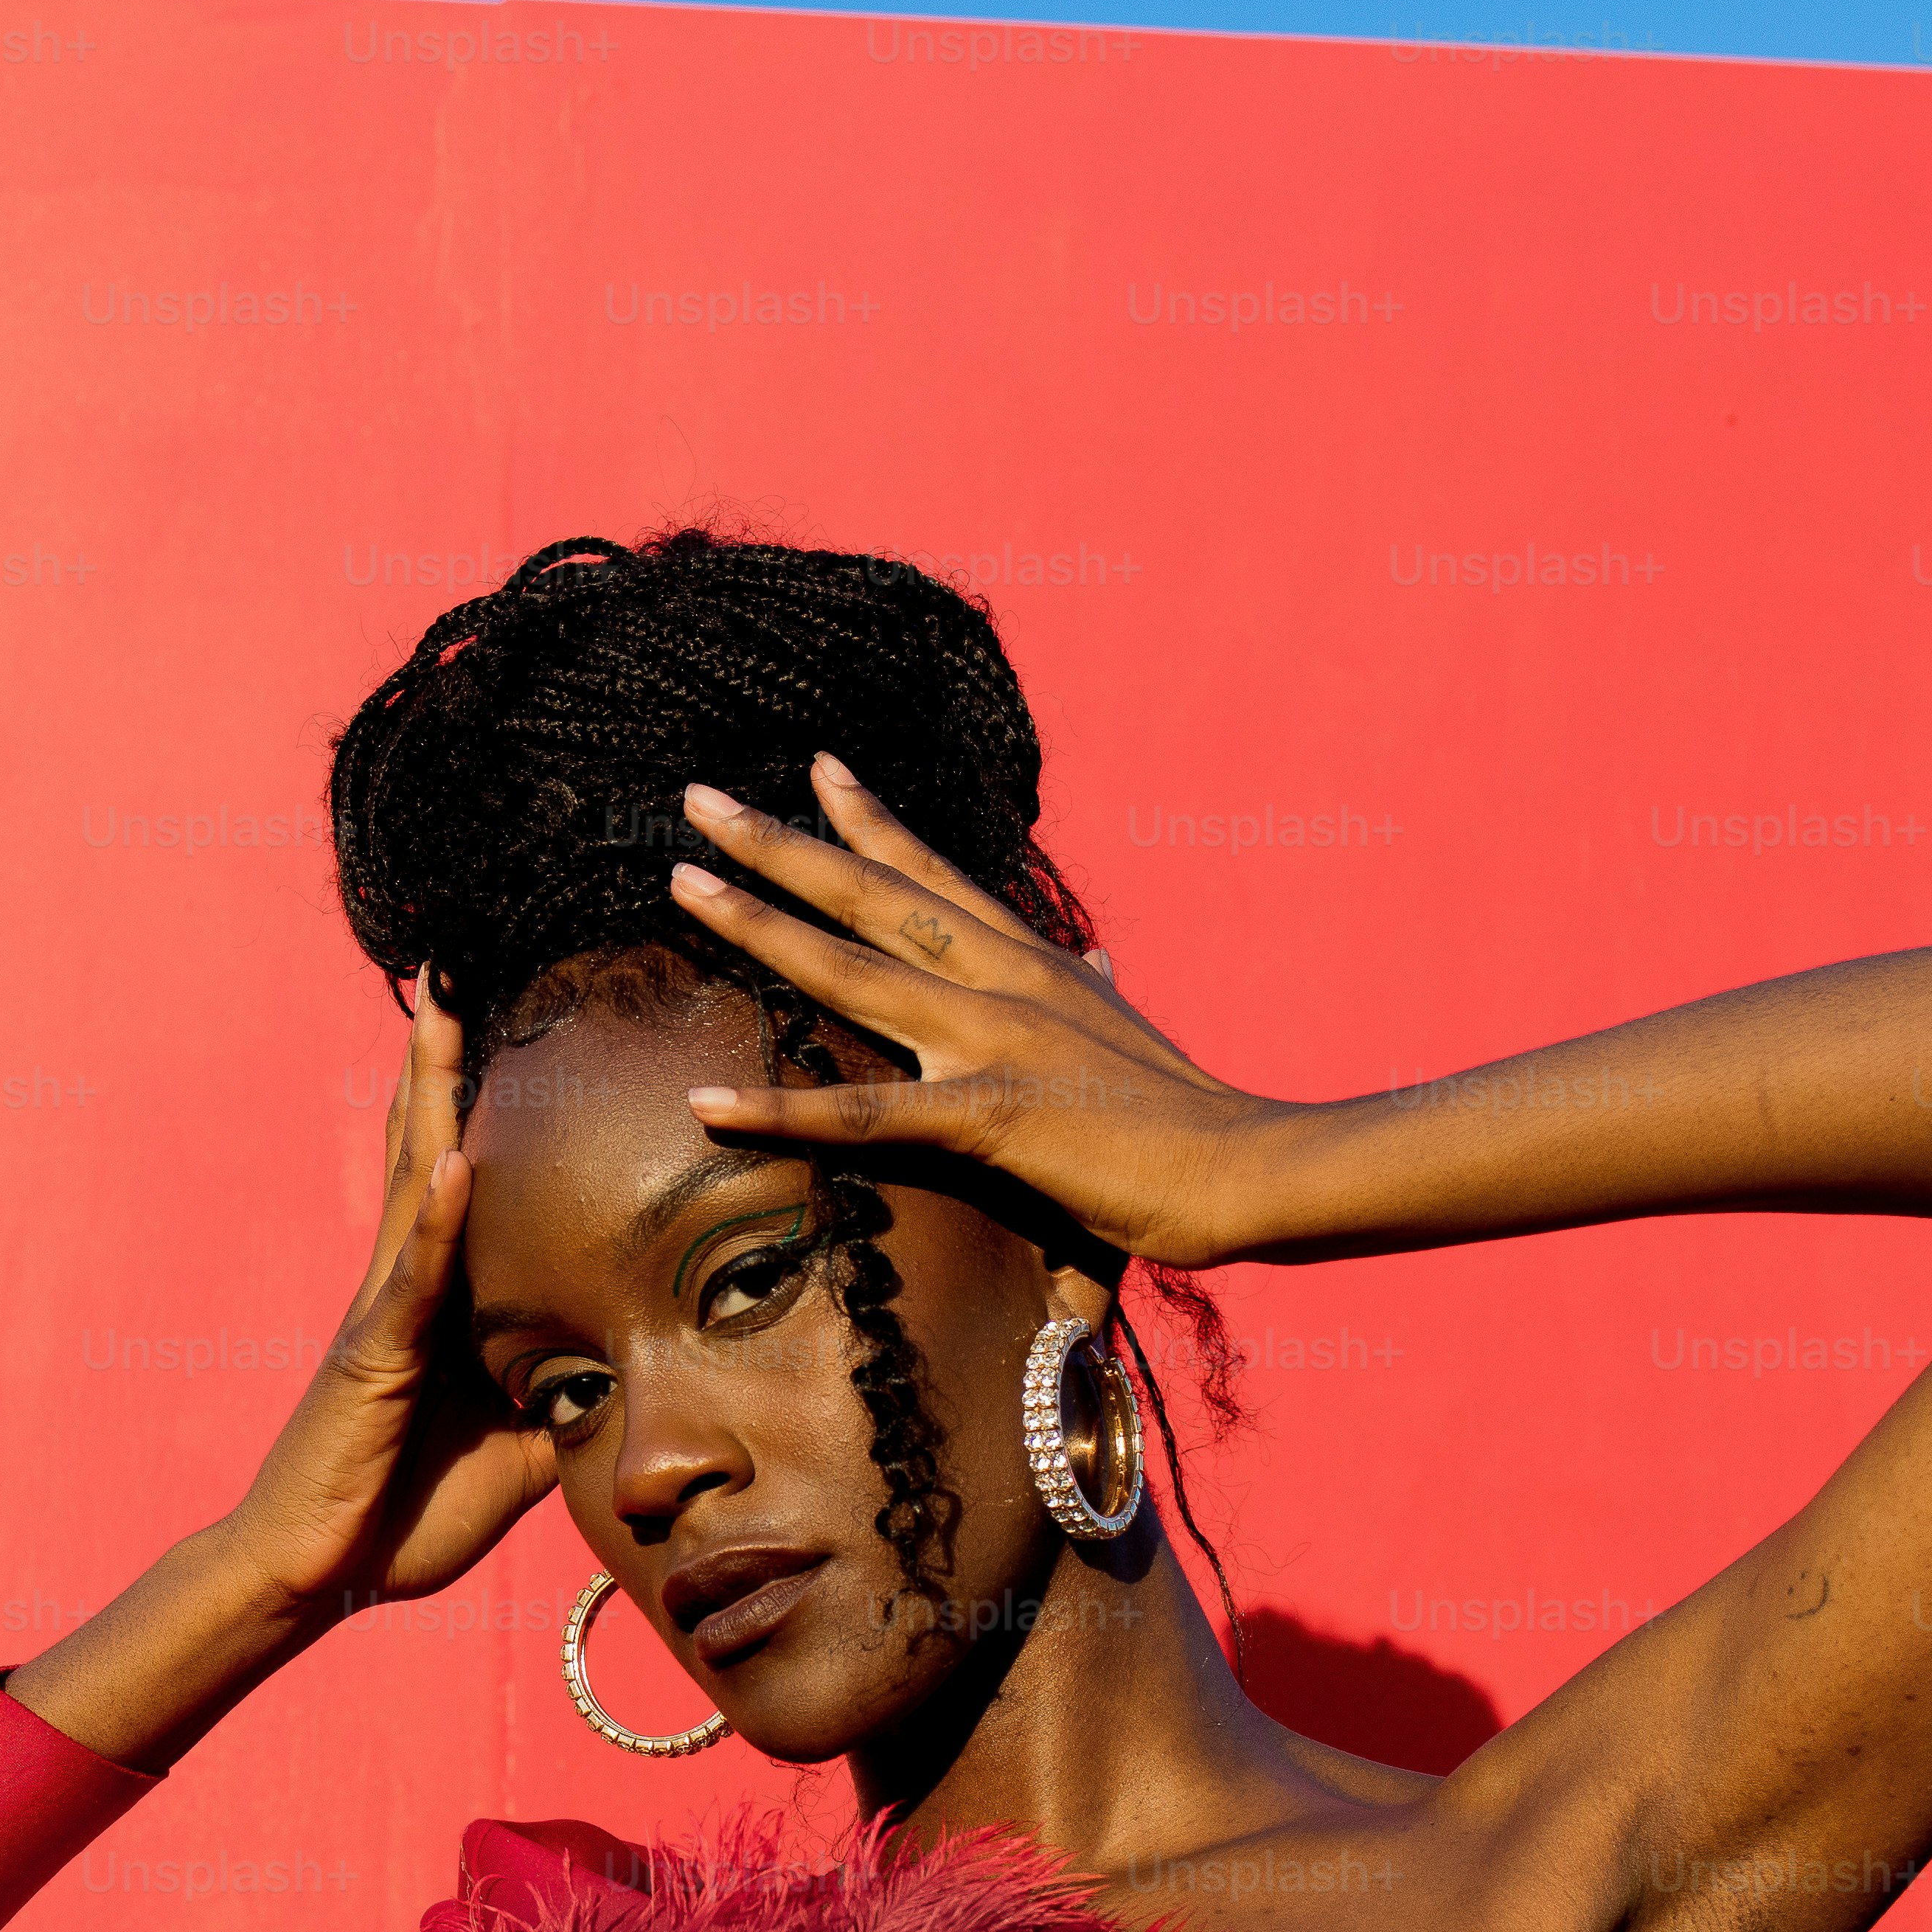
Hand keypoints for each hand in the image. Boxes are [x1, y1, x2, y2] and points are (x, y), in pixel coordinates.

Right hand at [215, 975, 557, 1614]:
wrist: (318, 1574)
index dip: (479, 1099)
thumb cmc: (405, 1511)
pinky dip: (432, 1222)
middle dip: (444, 1056)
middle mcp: (404, 1286)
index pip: (464, 1178)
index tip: (509, 1017)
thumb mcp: (516, 1448)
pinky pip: (408, 1282)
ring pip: (411, 1181)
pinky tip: (452, 1164)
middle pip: (426, 1145)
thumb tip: (636, 1371)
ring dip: (429, 1098)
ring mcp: (383, 1315)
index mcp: (438, 1302)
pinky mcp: (370, 1360)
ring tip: (445, 1011)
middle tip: (460, 960)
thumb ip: (562, 1397)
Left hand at [664, 759, 1291, 1267]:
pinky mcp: (991, 1115)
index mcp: (1036, 964)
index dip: (873, 820)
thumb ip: (1097, 992)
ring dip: (759, 924)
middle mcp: (1004, 980)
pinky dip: (781, 1111)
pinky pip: (863, 1114)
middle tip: (699, 798)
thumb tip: (1095, 957)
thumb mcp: (1132, 1032)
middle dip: (779, 843)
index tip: (819, 767)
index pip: (938, 875)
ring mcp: (994, 1039)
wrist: (1251, 1164)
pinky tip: (707, 1105)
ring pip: (851, 968)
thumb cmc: (1192, 1120)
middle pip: (873, 894)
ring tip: (680, 883)